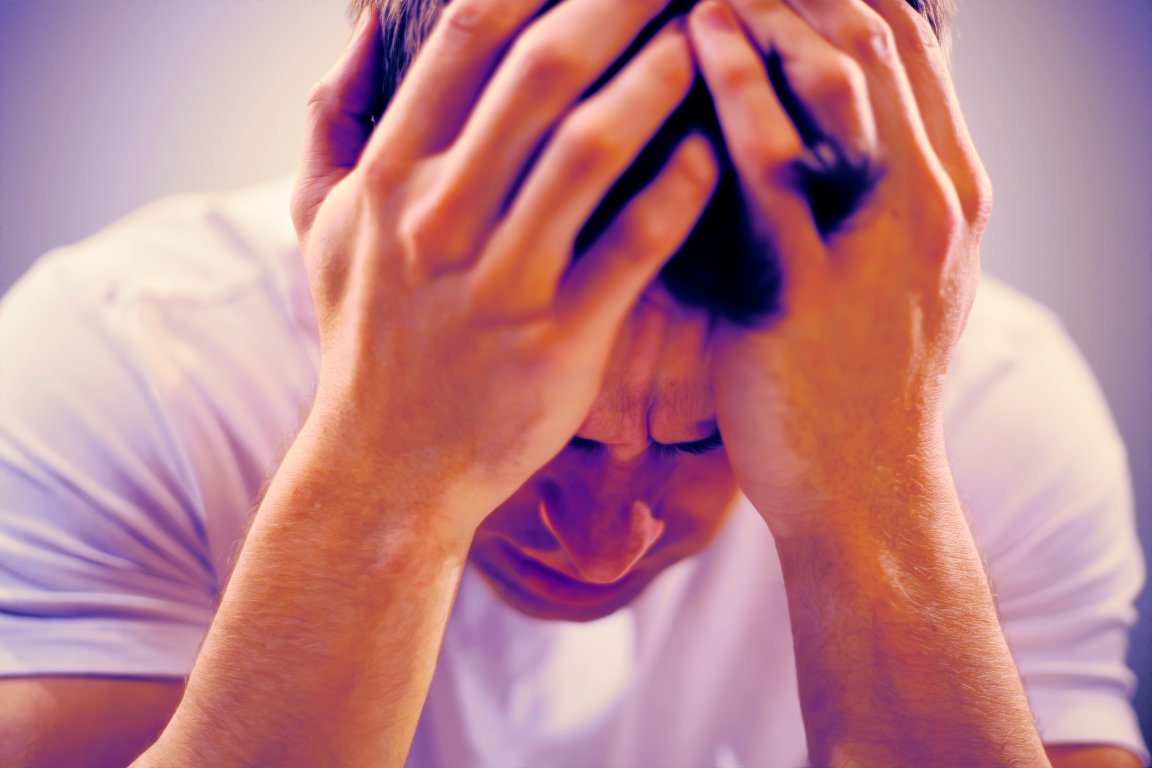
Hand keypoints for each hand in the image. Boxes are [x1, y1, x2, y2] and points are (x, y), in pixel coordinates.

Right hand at [289, 2, 717, 538]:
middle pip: (540, 73)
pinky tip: (713, 149)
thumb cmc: (366, 340)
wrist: (387, 468)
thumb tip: (356, 31)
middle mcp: (440, 218)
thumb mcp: (323, 228)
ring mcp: (500, 281)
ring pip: (591, 151)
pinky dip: (678, 192)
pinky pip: (630, 250)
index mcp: (389, 178)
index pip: (463, 39)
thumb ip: (333, 123)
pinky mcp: (557, 340)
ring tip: (708, 35)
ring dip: (659, 80)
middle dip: (614, 2)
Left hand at [686, 0, 991, 536]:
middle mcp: (930, 202)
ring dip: (772, 11)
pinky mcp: (810, 287)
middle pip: (877, 42)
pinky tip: (697, 46)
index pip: (910, 47)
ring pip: (836, 83)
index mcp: (951, 192)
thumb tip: (838, 118)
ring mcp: (879, 242)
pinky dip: (735, 92)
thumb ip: (881, 191)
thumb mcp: (900, 275)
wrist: (865, 491)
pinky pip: (772, 168)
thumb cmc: (865, 381)